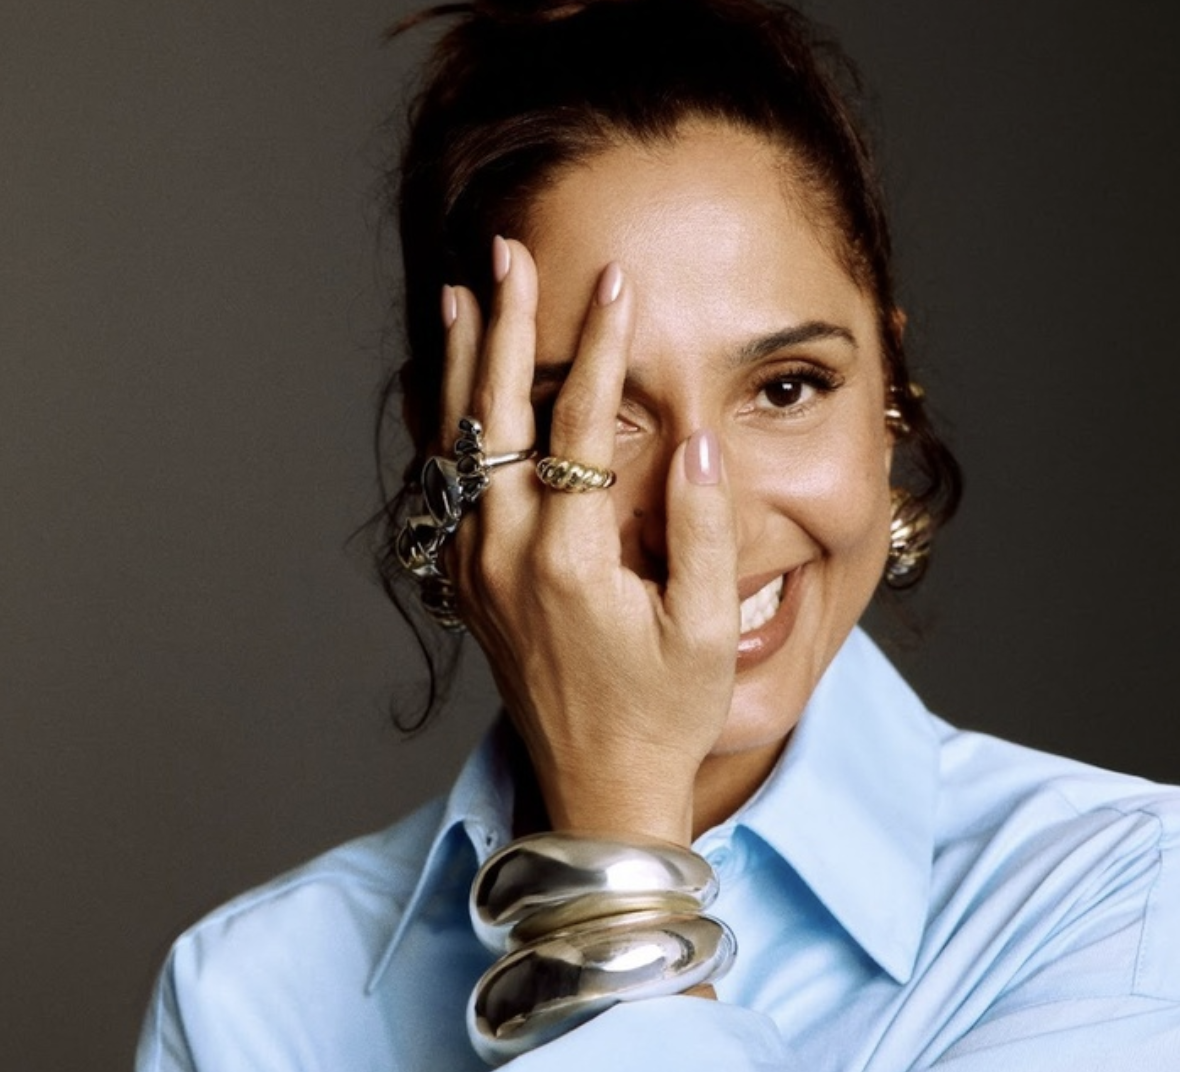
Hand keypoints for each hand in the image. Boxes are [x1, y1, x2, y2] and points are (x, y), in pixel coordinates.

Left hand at [440, 237, 738, 844]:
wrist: (597, 788)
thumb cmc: (663, 713)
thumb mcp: (704, 631)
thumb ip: (701, 530)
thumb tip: (698, 439)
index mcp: (569, 561)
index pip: (580, 426)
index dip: (601, 347)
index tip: (615, 282)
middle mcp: (506, 557)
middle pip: (496, 417)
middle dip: (505, 326)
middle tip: (509, 254)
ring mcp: (476, 571)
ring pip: (456, 447)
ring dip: (461, 367)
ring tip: (459, 296)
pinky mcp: (468, 585)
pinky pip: (446, 488)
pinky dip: (444, 428)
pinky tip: (443, 391)